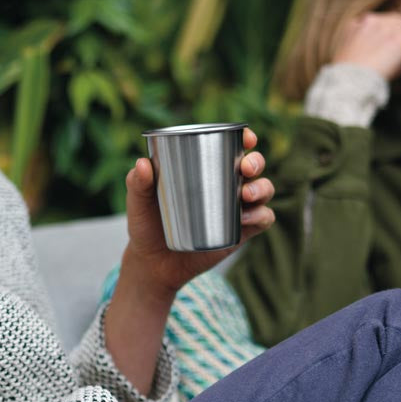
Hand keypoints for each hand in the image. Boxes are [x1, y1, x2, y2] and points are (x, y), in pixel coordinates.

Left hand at [122, 127, 274, 298]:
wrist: (154, 263)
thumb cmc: (147, 225)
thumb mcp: (139, 203)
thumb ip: (137, 183)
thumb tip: (143, 164)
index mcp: (206, 168)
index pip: (232, 147)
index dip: (246, 139)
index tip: (247, 138)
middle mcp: (226, 185)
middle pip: (254, 166)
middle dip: (257, 162)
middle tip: (245, 168)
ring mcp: (236, 209)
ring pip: (263, 190)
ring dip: (262, 188)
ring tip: (246, 195)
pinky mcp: (240, 233)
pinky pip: (263, 220)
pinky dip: (261, 216)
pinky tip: (247, 219)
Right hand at [333, 12, 400, 81]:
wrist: (346, 84)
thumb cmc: (344, 79)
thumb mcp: (350, 61)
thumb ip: (369, 55)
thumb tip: (400, 66)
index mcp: (358, 24)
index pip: (382, 21)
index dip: (392, 33)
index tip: (394, 47)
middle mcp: (374, 22)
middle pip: (400, 20)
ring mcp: (388, 29)